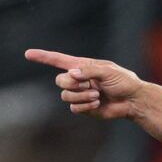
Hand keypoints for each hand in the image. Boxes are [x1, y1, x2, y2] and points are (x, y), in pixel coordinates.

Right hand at [25, 49, 143, 119]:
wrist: (133, 101)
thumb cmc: (124, 82)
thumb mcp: (107, 71)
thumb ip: (88, 71)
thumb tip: (71, 74)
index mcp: (82, 66)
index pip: (58, 60)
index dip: (43, 57)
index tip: (28, 54)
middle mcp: (79, 79)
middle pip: (60, 81)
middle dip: (72, 84)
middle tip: (89, 85)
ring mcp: (81, 94)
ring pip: (66, 96)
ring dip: (81, 96)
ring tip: (97, 96)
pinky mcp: (85, 108)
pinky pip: (74, 108)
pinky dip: (84, 106)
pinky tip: (96, 104)